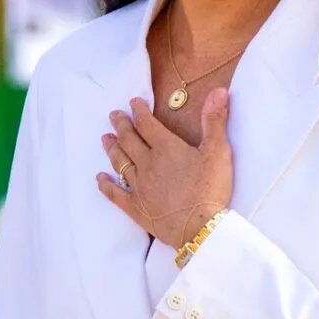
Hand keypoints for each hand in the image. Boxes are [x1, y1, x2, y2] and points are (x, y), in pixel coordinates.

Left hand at [98, 89, 234, 248]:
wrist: (200, 227)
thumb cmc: (210, 188)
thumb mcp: (218, 151)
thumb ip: (214, 120)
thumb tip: (218, 90)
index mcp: (166, 148)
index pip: (147, 124)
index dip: (139, 111)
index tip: (133, 102)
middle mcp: (147, 164)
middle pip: (129, 140)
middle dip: (121, 126)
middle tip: (114, 115)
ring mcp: (139, 187)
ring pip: (120, 163)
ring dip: (112, 149)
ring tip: (105, 139)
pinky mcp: (136, 208)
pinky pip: (116, 194)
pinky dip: (106, 185)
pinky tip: (100, 179)